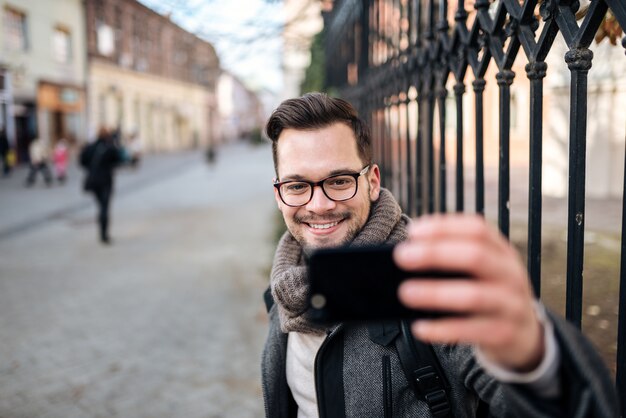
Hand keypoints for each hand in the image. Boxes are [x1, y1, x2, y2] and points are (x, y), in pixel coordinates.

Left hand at [393, 214, 544, 371]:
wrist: (526, 335)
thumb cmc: (490, 294)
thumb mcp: (482, 271)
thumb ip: (454, 257)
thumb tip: (409, 252)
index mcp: (503, 252)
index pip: (478, 230)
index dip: (444, 228)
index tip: (413, 232)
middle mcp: (511, 274)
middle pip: (475, 256)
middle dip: (435, 254)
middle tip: (401, 257)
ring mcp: (512, 305)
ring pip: (474, 295)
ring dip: (435, 293)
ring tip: (406, 292)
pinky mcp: (505, 334)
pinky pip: (471, 331)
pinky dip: (442, 329)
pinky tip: (420, 327)